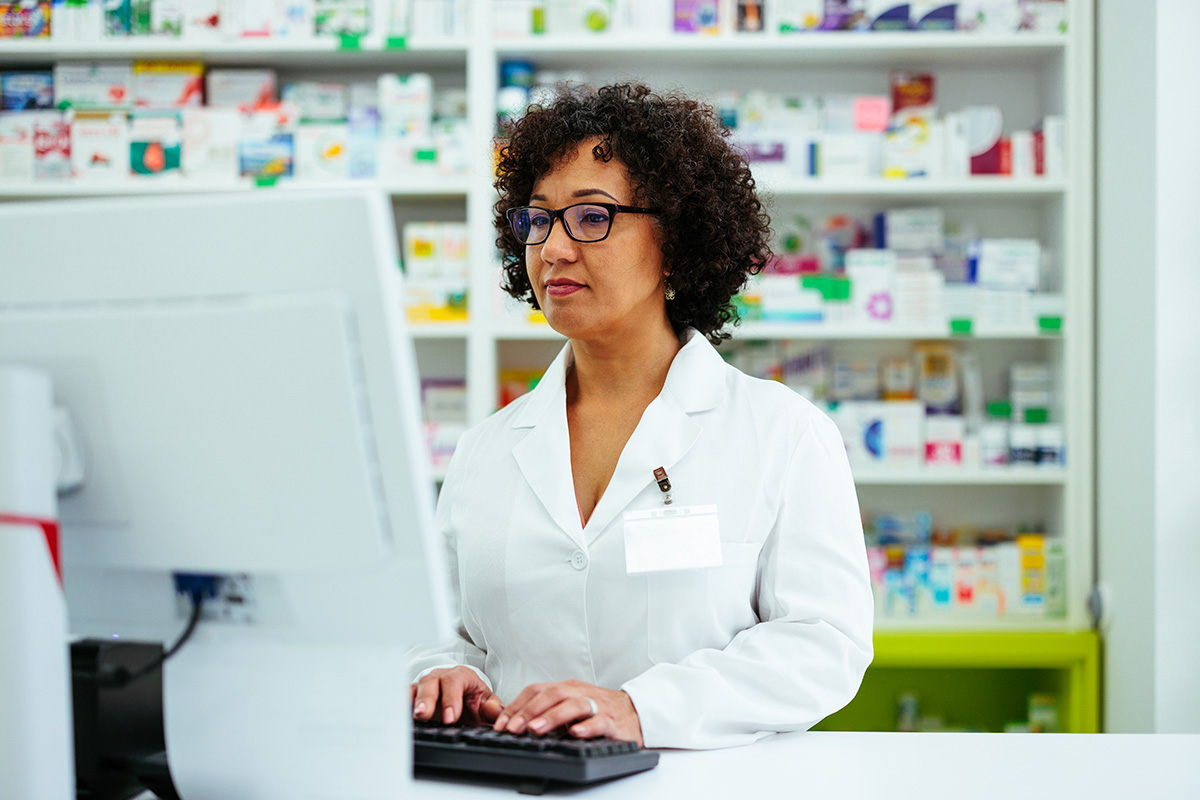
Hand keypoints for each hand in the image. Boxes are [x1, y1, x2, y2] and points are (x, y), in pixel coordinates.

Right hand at [411, 666, 503, 725]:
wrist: (465, 706)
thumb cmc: (475, 703)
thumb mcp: (487, 705)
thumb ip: (493, 709)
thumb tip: (494, 712)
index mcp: (461, 676)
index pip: (455, 681)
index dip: (451, 698)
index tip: (450, 718)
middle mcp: (440, 677)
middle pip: (431, 682)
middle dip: (427, 698)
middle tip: (424, 714)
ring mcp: (425, 686)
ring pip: (415, 688)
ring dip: (412, 702)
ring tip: (411, 715)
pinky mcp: (414, 696)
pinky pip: (405, 698)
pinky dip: (402, 705)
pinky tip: (399, 716)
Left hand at [493, 680, 643, 744]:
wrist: (636, 712)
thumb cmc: (599, 710)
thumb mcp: (570, 707)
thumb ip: (548, 712)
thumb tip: (517, 724)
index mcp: (567, 688)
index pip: (537, 691)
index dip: (517, 706)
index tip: (501, 723)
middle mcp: (580, 693)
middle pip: (552, 695)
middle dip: (529, 711)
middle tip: (513, 728)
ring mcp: (597, 705)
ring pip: (573, 706)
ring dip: (552, 717)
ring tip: (536, 729)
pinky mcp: (613, 721)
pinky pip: (599, 721)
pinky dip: (587, 726)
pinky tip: (575, 733)